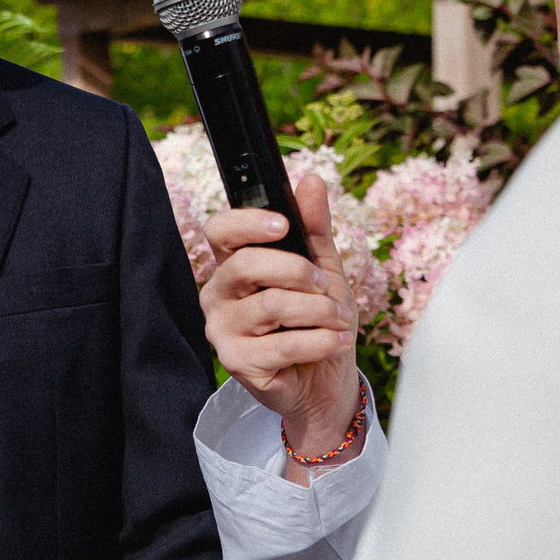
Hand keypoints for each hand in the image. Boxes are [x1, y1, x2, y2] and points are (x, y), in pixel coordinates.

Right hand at [202, 175, 363, 472]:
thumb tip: (310, 180)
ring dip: (320, 312)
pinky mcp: (236, 363)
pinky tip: (337, 342)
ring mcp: (222, 330)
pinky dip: (321, 341)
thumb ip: (313, 227)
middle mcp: (219, 294)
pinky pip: (282, 345)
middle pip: (246, 264)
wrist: (328, 379)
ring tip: (341, 320)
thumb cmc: (319, 320)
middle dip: (298, 271)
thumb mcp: (323, 268)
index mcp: (234, 265)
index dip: (247, 222)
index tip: (283, 225)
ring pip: (271, 305)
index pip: (220, 231)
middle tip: (325, 287)